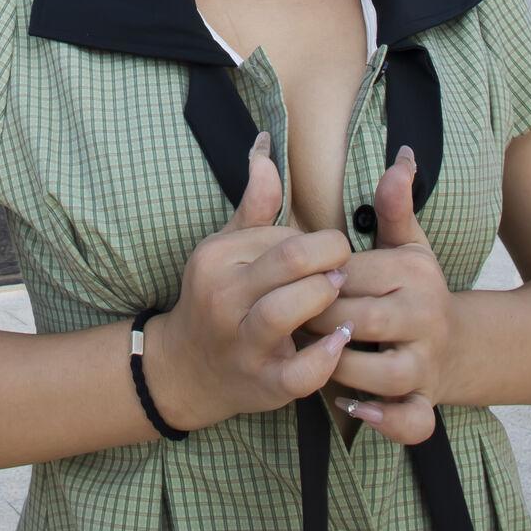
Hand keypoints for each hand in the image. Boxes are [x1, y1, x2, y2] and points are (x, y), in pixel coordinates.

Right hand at [143, 134, 353, 431]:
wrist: (186, 370)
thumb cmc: (218, 299)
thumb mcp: (227, 248)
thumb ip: (254, 204)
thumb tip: (266, 147)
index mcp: (217, 259)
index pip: (280, 235)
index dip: (316, 240)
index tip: (329, 250)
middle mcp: (222, 298)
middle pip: (288, 263)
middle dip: (330, 258)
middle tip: (344, 266)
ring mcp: (240, 344)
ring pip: (285, 311)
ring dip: (325, 297)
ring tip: (339, 295)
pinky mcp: (261, 384)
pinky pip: (297, 372)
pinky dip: (324, 357)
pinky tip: (341, 341)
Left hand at [300, 144, 456, 445]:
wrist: (460, 344)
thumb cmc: (415, 289)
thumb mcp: (406, 244)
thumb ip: (394, 204)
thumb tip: (400, 157)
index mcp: (412, 274)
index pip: (349, 274)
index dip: (311, 280)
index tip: (286, 281)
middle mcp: (425, 318)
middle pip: (358, 321)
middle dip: (316, 323)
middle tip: (285, 322)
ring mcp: (427, 363)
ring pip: (379, 372)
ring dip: (339, 369)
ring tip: (310, 358)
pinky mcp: (426, 399)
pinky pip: (410, 417)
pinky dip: (384, 418)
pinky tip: (353, 406)